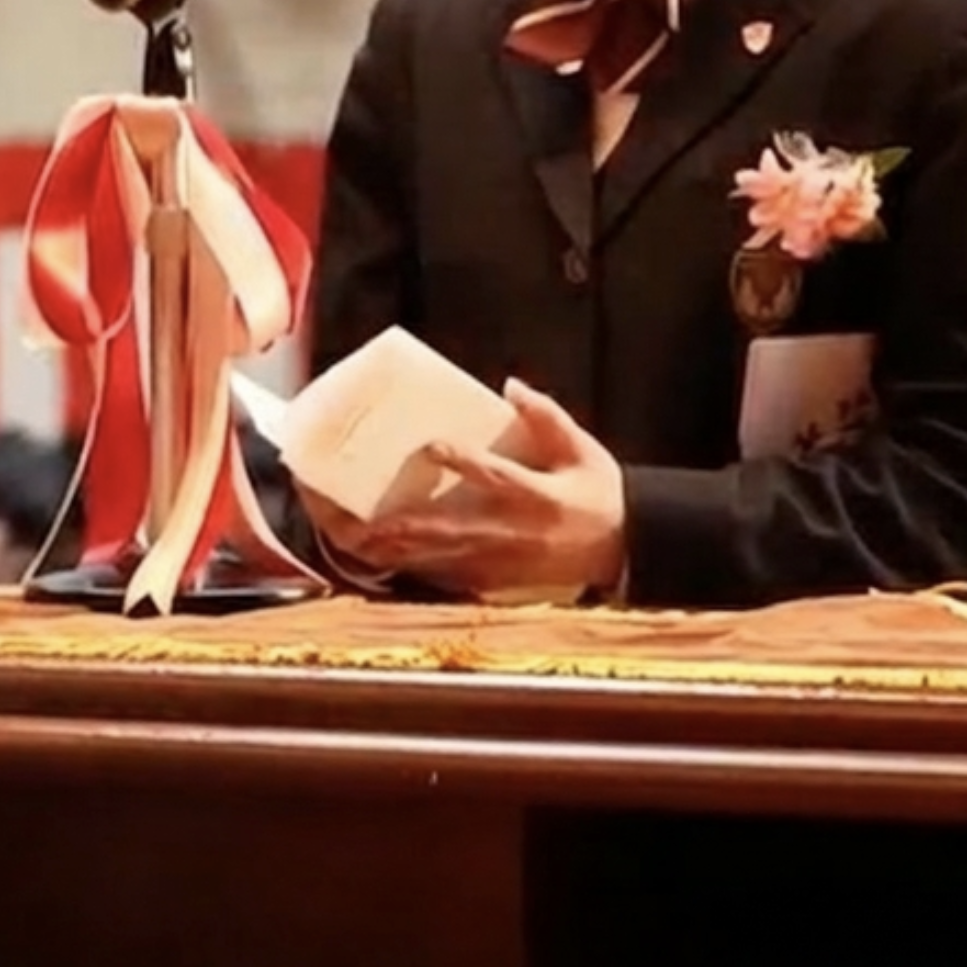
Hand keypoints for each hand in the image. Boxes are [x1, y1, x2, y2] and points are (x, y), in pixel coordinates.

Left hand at [350, 379, 628, 598]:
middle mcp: (512, 534)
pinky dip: (405, 565)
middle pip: (447, 530)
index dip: (465, 463)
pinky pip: (440, 575)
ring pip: (434, 558)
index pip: (498, 478)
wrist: (620, 553)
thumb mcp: (584, 451)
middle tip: (352, 512)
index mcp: (538, 498)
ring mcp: (498, 563)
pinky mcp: (490, 580)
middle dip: (398, 524)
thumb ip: (548, 419)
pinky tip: (371, 554)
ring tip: (345, 534)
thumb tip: (511, 385)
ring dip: (390, 548)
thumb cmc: (597, 495)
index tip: (432, 446)